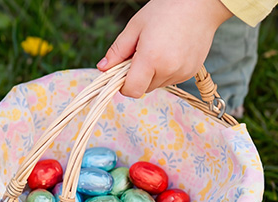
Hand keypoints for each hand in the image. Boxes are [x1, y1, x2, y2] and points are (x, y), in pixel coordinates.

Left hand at [97, 0, 232, 97]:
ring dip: (151, 74)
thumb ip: (117, 51)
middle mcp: (169, 70)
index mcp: (152, 59)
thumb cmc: (166, 10)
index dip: (123, 84)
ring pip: (156, 84)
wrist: (201, 4)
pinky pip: (170, 79)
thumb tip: (103, 68)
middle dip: (137, 76)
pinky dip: (165, 71)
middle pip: (143, 88)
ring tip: (157, 49)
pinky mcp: (192, 72)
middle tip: (141, 52)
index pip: (131, 90)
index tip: (122, 70)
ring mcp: (183, 72)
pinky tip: (170, 52)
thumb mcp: (135, 27)